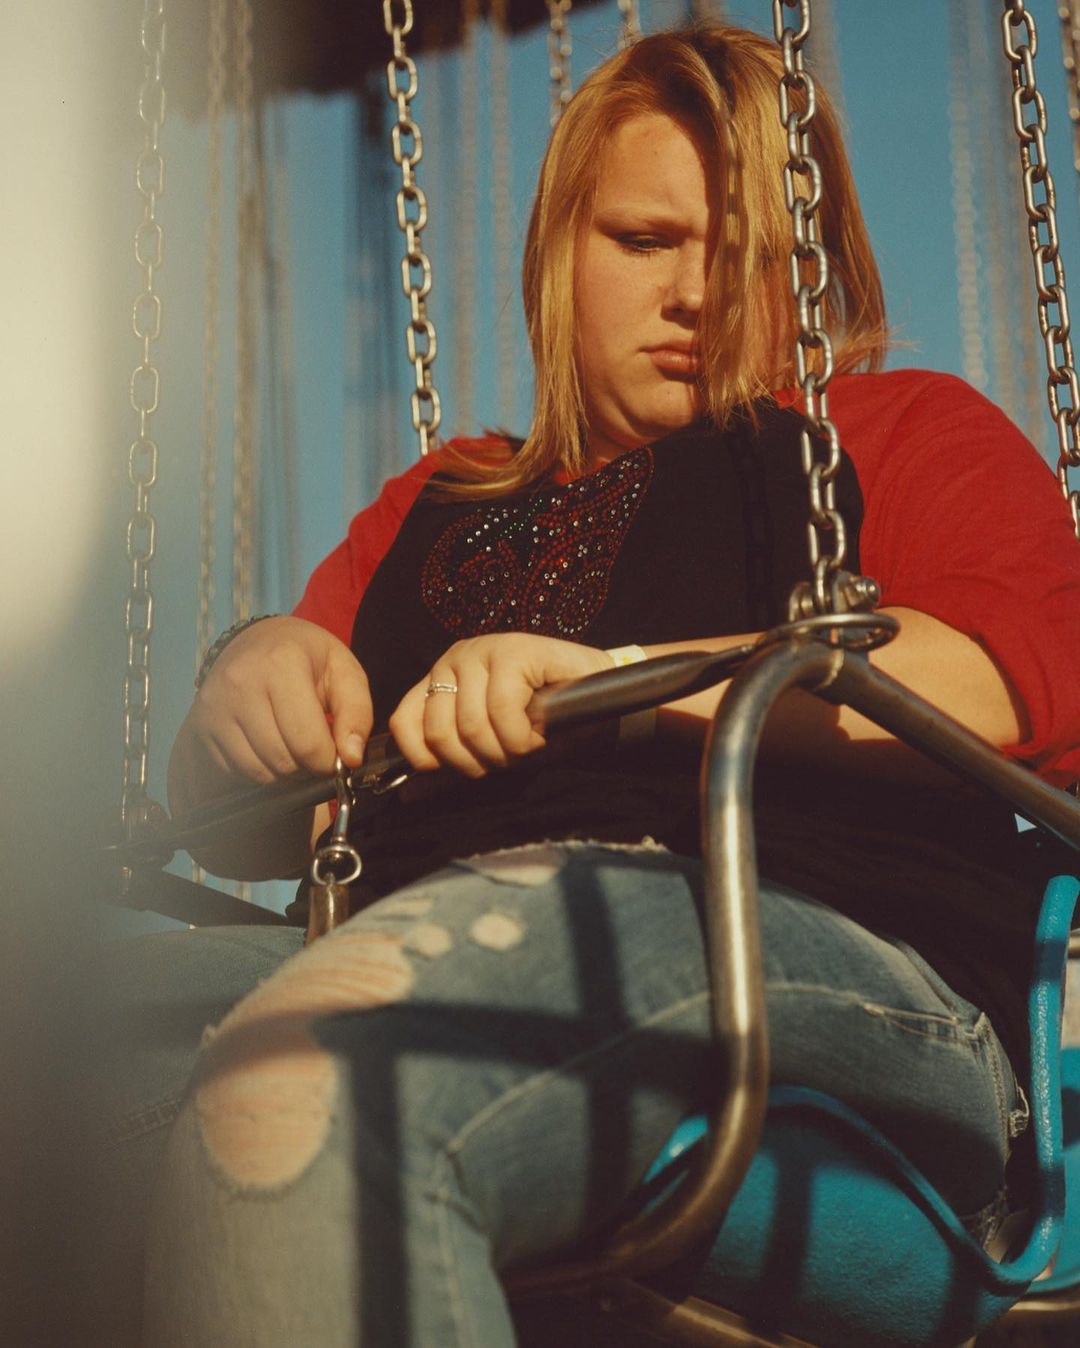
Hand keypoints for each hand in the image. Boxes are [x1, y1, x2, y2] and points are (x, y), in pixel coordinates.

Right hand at [168, 616, 372, 815]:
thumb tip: (352, 758)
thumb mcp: (344, 671)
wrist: (258, 640)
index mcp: (281, 664)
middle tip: (312, 747)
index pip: (307, 743)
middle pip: (282, 761)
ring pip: (257, 771)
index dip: (328, 761)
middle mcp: (240, 683)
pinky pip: (234, 770)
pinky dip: (257, 767)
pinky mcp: (202, 725)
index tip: (335, 755)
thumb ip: (357, 713)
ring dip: (281, 770)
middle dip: (305, 766)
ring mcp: (215, 706)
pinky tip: (267, 744)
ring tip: (291, 743)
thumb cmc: (308, 657)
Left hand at [389, 633, 612, 777]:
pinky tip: (542, 733)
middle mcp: (454, 660)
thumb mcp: (492, 751)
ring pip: (471, 725)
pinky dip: (523, 736)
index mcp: (441, 681)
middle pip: (440, 733)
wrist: (603, 701)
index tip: (471, 770)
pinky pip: (503, 711)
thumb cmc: (546, 727)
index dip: (432, 762)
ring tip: (530, 744)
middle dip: (480, 762)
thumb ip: (450, 769)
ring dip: (507, 751)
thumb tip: (405, 797)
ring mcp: (484, 651)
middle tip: (512, 757)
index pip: (405, 724)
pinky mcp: (515, 650)